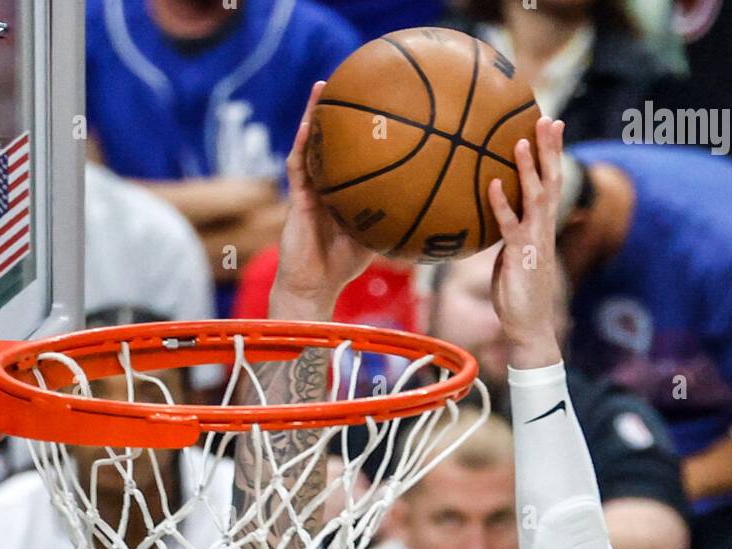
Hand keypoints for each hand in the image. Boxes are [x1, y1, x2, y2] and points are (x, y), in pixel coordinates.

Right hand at [270, 82, 374, 321]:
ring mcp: (310, 188)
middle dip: (341, 111)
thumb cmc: (343, 267)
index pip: (356, 153)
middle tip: (354, 78)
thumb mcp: (379, 239)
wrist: (312, 287)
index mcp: (345, 190)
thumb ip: (397, 220)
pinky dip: (303, 144)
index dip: (365, 130)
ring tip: (324, 85)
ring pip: (312, 144)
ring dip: (316, 115)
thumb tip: (434, 209)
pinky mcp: (297, 198)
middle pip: (333, 141)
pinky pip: (298, 166)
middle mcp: (327, 183)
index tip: (382, 104)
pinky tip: (309, 124)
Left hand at [487, 116, 564, 368]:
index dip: (553, 155)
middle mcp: (542, 229)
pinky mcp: (519, 255)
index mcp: (542, 227)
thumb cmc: (518, 293)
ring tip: (520, 141)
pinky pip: (509, 224)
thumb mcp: (513, 256)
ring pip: (535, 197)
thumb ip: (509, 233)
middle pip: (551, 181)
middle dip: (551, 150)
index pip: (551, 183)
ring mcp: (533, 241)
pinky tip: (492, 183)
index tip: (552, 126)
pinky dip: (500, 203)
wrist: (528, 326)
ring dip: (528, 169)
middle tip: (549, 119)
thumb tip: (495, 215)